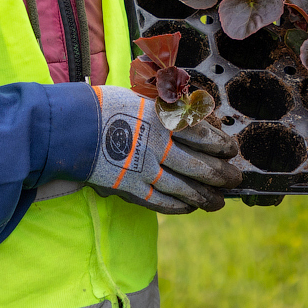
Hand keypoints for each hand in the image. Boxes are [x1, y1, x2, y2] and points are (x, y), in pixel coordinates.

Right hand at [86, 86, 241, 213]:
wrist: (72, 128)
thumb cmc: (104, 107)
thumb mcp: (139, 99)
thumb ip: (165, 111)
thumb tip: (190, 116)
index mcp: (161, 120)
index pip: (200, 134)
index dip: (219, 144)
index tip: (231, 150)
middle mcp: (157, 146)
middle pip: (197, 164)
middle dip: (220, 174)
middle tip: (235, 179)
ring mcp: (144, 169)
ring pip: (182, 187)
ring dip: (203, 196)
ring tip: (218, 202)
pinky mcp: (129, 186)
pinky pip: (158, 201)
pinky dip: (176, 206)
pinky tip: (189, 208)